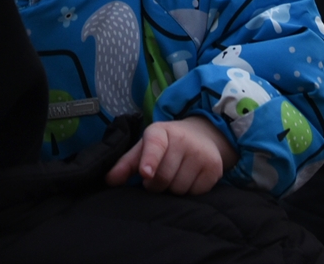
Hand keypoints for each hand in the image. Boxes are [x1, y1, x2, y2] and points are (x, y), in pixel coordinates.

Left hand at [106, 116, 234, 194]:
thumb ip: (126, 164)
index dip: (149, 160)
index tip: (145, 173)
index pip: (155, 145)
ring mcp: (200, 154)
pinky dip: (189, 191)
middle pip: (163, 177)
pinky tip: (189, 178)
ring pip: (178, 189)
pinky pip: (195, 193)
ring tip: (174, 175)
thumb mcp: (145, 147)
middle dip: (156, 184)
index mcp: (160, 131)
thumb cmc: (166, 145)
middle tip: (158, 175)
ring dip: (172, 189)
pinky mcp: (214, 168)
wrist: (203, 135)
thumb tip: (109, 180)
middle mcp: (183, 139)